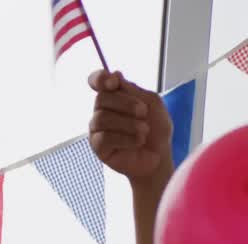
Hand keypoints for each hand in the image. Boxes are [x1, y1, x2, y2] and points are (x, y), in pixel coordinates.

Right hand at [87, 70, 173, 188]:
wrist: (159, 157)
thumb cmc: (156, 130)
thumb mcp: (152, 103)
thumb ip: (134, 90)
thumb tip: (114, 74)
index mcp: (115, 97)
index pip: (97, 81)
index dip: (99, 78)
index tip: (113, 82)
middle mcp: (102, 111)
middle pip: (102, 98)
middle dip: (127, 104)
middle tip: (143, 113)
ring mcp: (97, 129)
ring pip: (102, 118)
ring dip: (129, 124)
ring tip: (143, 132)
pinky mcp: (97, 147)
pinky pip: (104, 137)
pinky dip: (126, 138)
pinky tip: (137, 142)